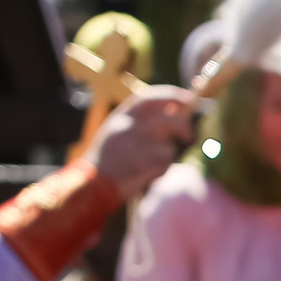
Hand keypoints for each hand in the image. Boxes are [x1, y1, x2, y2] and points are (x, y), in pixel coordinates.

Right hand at [81, 86, 196, 196]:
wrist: (91, 183)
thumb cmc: (108, 159)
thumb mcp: (116, 131)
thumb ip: (140, 121)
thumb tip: (175, 113)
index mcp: (121, 116)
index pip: (150, 97)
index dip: (172, 96)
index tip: (187, 99)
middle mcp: (130, 126)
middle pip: (171, 120)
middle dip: (185, 127)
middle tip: (189, 137)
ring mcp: (138, 145)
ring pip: (170, 146)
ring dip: (167, 155)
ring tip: (150, 162)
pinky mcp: (145, 164)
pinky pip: (165, 165)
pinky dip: (161, 170)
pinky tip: (144, 173)